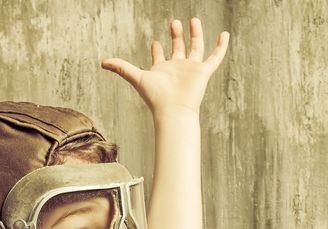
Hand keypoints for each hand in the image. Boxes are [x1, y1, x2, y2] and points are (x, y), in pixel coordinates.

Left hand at [101, 16, 230, 116]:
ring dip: (195, 34)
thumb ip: (121, 68)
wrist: (173, 110)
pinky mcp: (203, 72)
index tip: (156, 42)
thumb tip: (102, 62)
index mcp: (162, 70)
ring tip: (193, 20)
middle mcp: (177, 68)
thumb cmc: (155, 97)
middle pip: (178, 48)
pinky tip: (224, 34)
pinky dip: (220, 46)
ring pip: (196, 47)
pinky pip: (215, 57)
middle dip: (176, 36)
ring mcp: (191, 69)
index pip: (160, 56)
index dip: (157, 49)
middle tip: (174, 23)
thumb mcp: (136, 77)